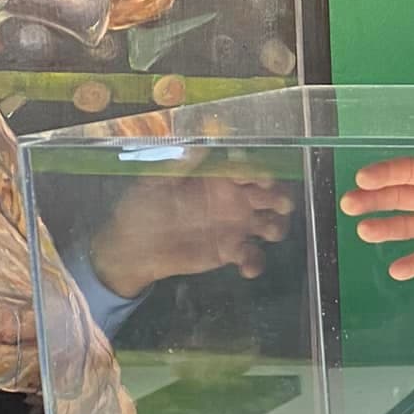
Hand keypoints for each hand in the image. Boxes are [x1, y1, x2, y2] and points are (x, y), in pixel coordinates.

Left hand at [88, 172, 294, 297]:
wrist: (132, 247)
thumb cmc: (141, 208)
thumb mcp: (156, 181)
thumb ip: (180, 165)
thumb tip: (201, 144)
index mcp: (216, 180)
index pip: (246, 171)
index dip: (260, 174)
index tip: (265, 181)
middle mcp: (231, 201)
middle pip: (268, 197)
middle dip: (280, 199)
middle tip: (282, 206)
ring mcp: (233, 228)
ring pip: (268, 225)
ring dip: (276, 228)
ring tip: (268, 234)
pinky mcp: (229, 252)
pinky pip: (252, 256)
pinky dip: (255, 262)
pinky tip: (247, 268)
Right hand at [341, 145, 413, 298]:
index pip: (411, 172)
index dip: (386, 174)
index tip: (362, 179)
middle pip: (402, 197)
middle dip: (375, 200)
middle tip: (348, 205)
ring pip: (408, 226)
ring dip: (385, 228)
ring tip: (363, 231)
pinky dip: (411, 264)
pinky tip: (394, 269)